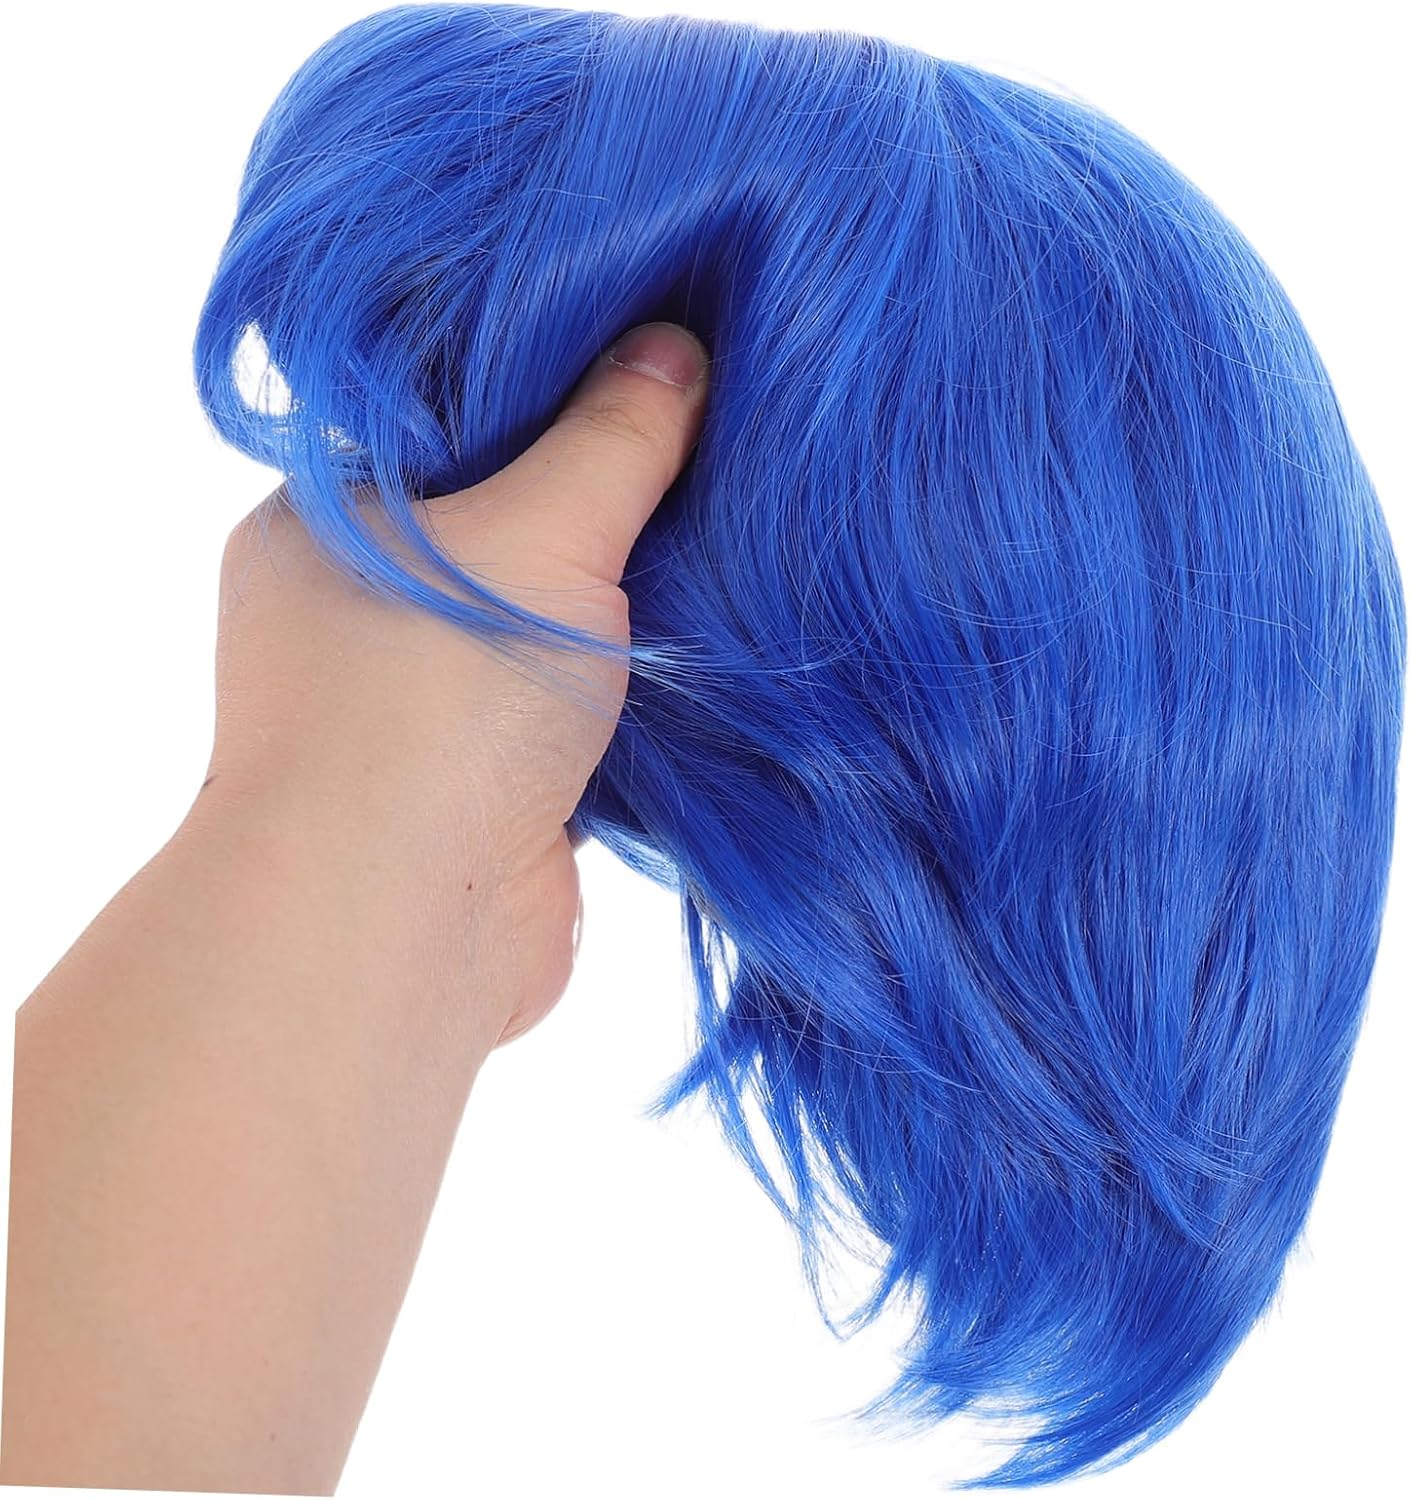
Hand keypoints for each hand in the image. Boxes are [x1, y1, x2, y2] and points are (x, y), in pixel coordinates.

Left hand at [199, 321, 709, 1045]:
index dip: (558, 372)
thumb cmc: (435, 701)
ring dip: (631, 593)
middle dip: (611, 488)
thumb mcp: (537, 533)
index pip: (452, 414)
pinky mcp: (493, 777)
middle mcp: (368, 605)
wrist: (402, 928)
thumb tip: (675, 347)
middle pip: (512, 513)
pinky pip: (579, 699)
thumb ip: (613, 437)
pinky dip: (638, 678)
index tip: (662, 339)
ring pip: (552, 615)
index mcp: (332, 518)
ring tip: (737, 518)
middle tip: (721, 424)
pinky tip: (715, 633)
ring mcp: (428, 699)